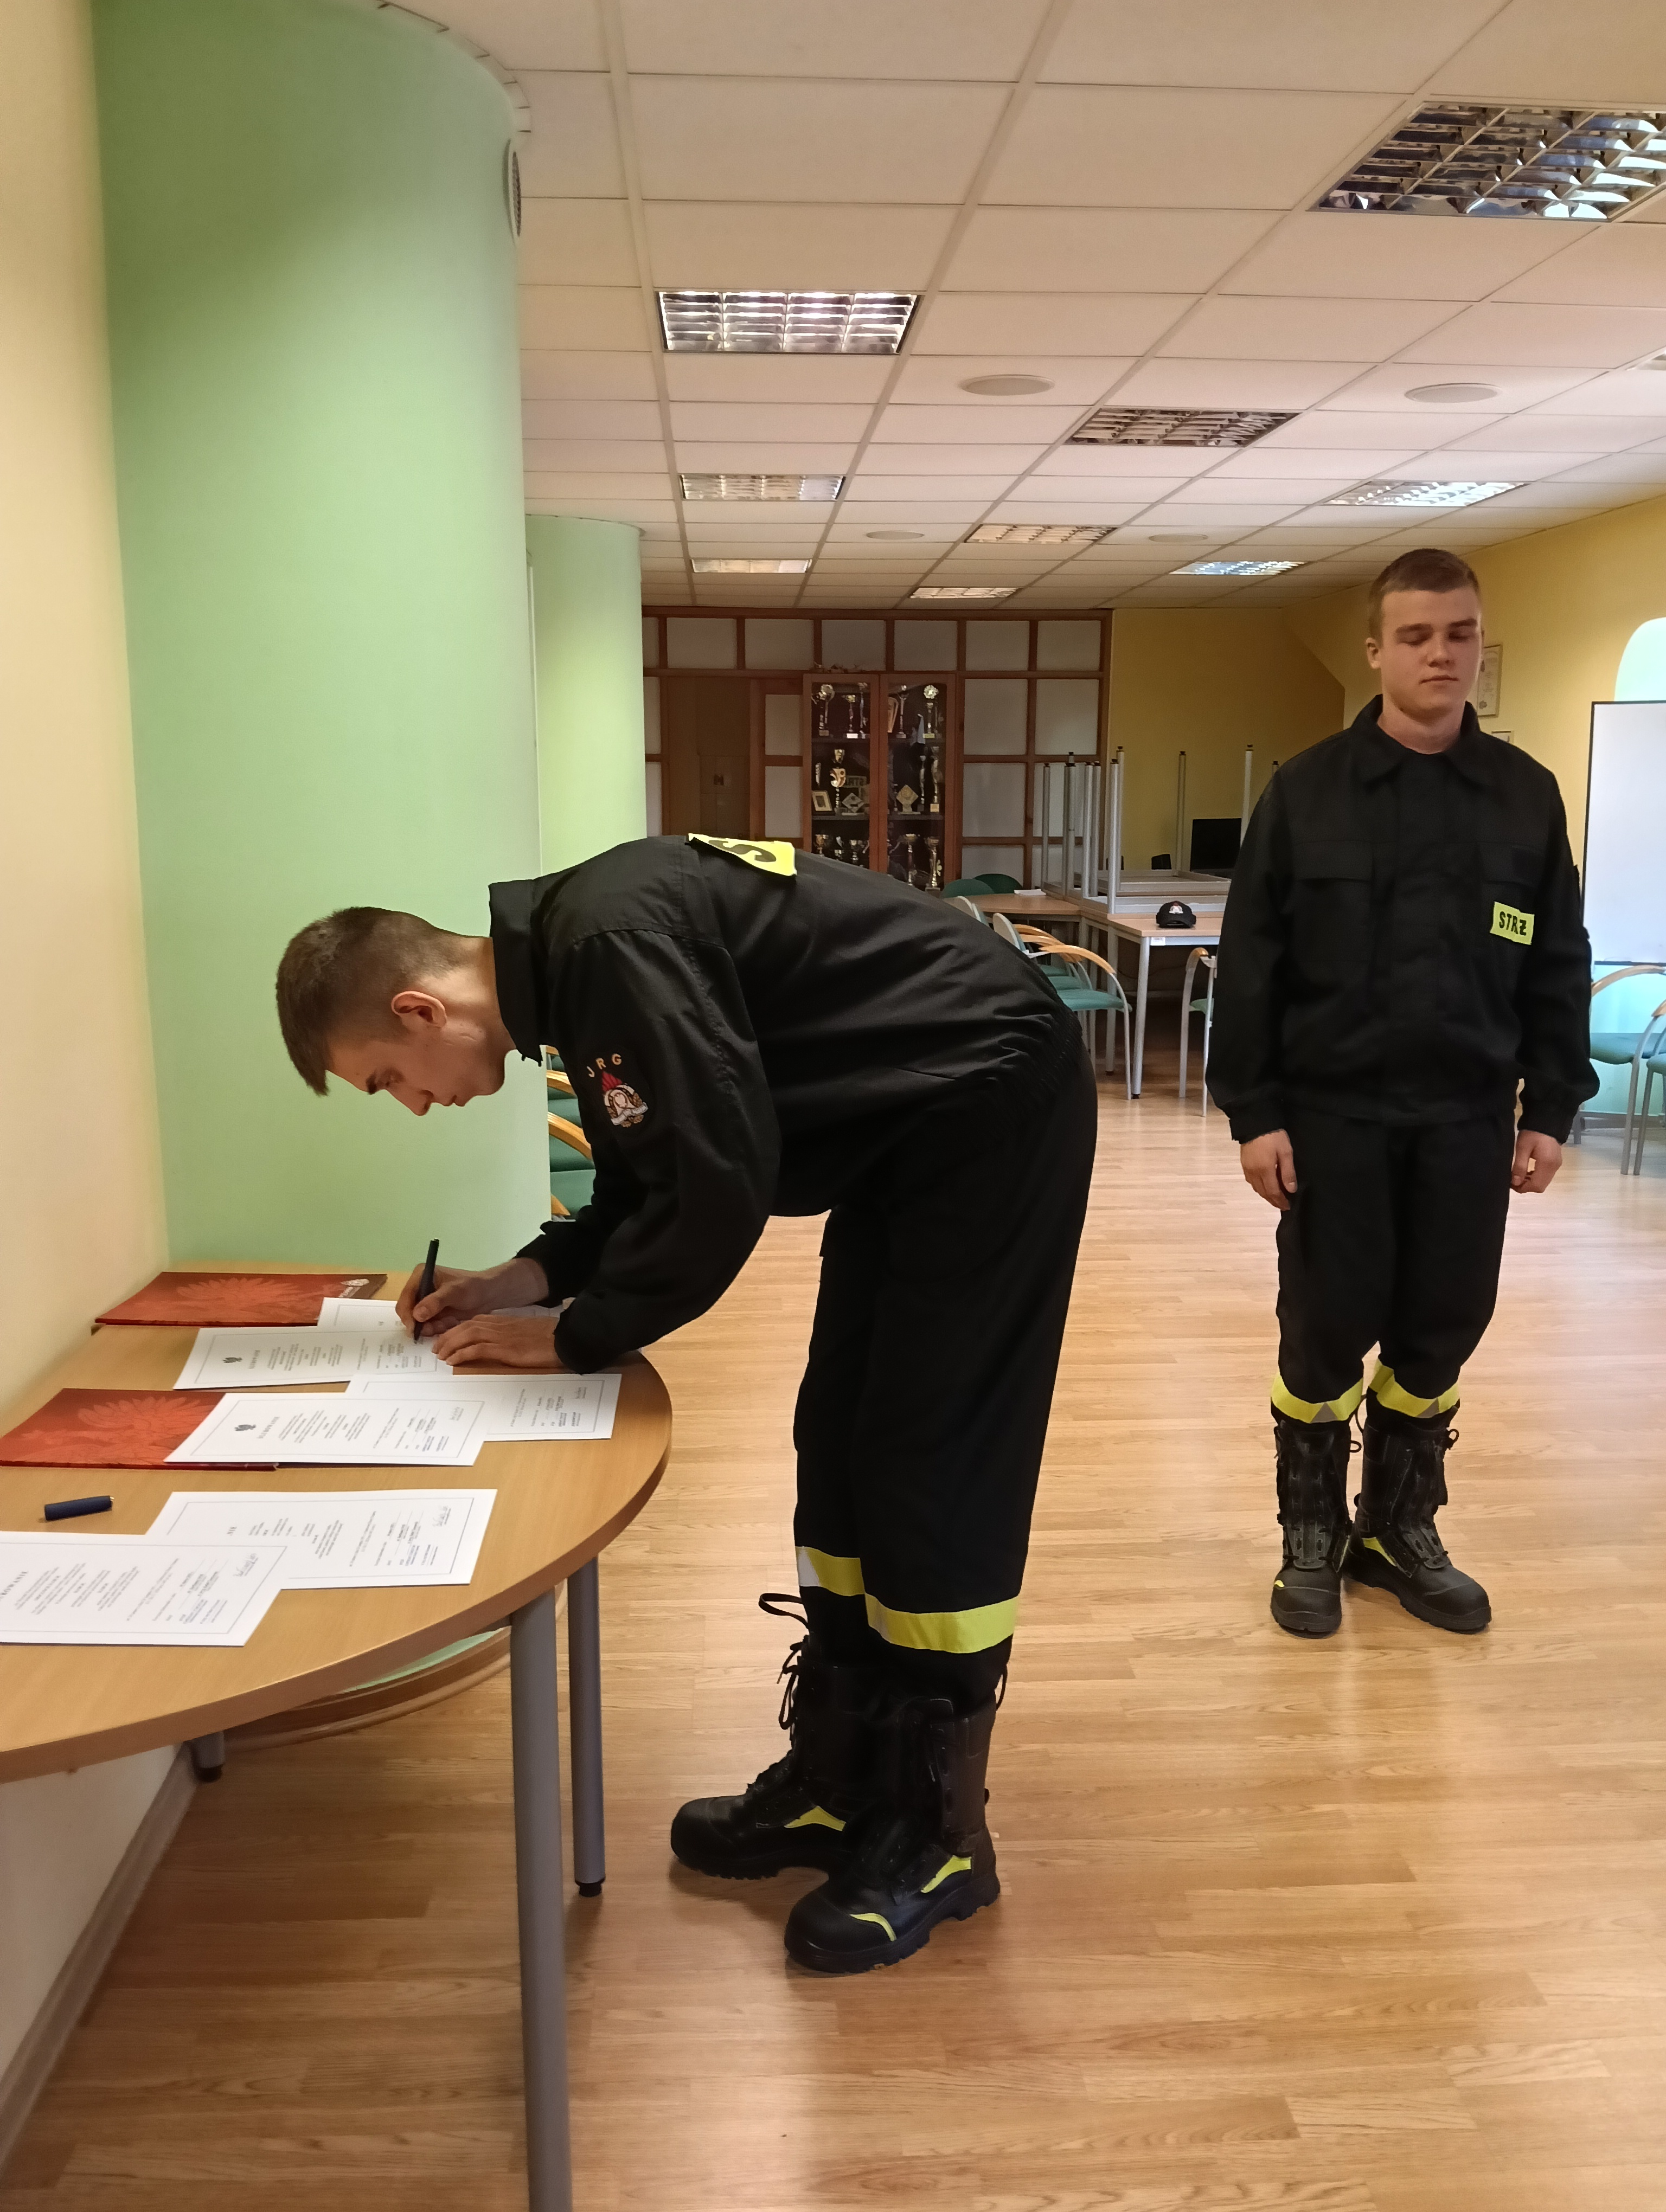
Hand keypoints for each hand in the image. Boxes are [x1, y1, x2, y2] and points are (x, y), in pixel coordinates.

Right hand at [398, 1255, 548, 1338]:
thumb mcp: (454, 1292)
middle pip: (408, 1311)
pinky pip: (428, 1325)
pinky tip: (450, 1322)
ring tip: (448, 1322)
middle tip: (434, 1329)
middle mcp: (420, 1287)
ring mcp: (426, 1301)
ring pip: (417, 1321)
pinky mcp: (433, 1312)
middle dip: (420, 1322)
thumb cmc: (473, 1287)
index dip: (407, 1314)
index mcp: (421, 1275)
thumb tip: (416, 1314)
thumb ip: (435, 1302)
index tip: (414, 1328)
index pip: (405, 1297)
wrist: (488, 1294)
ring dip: (431, 1326)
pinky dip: (437, 1328)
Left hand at [431, 1314, 564, 1370]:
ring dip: (450, 1345)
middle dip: (447, 1337)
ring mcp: (501, 1336)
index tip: (445, 1339)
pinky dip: (462, 1353)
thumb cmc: (547, 1338)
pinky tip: (453, 1361)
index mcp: (502, 1321)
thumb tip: (498, 1345)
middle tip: (436, 1349)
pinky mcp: (505, 1348)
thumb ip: (509, 1336)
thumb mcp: (523, 1333)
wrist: (563, 1338)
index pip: (472, 1322)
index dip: (455, 1330)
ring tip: (440, 1355)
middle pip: (465, 1327)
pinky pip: (477, 1349)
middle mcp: (498, 1325)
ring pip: (467, 1335)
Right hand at [1240, 1129, 1296, 1210]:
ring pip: (1257, 1189)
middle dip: (1273, 1201)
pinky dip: (1259, 1188)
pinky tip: (1264, 1185)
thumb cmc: (1273, 1136)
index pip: (1273, 1192)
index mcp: (1265, 1171)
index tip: (1287, 1206)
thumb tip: (1291, 1189)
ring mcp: (1247, 1169)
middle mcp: (1254, 1173)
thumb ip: (1288, 1172)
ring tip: (1275, 1197)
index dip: (1280, 1201)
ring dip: (1266, 1195)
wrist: (1255, 1123)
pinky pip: (1251, 1182)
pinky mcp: (1244, 1165)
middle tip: (1283, 1205)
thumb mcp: (1285, 1152)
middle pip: (1264, 1193)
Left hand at [1512, 1129, 1562, 1193]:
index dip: (1523, 1188)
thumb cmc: (1533, 1132)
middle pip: (1541, 1186)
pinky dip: (1535, 1177)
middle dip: (1526, 1186)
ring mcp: (1556, 1165)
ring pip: (1543, 1182)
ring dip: (1530, 1182)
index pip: (1536, 1186)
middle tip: (1513, 1179)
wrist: (1546, 1121)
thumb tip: (1515, 1182)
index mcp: (1547, 1164)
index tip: (1511, 1183)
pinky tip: (1526, 1171)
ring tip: (1518, 1175)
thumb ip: (1519, 1166)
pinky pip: (1545, 1176)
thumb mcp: (1522, 1148)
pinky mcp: (1555, 1162)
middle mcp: (1555, 1167)